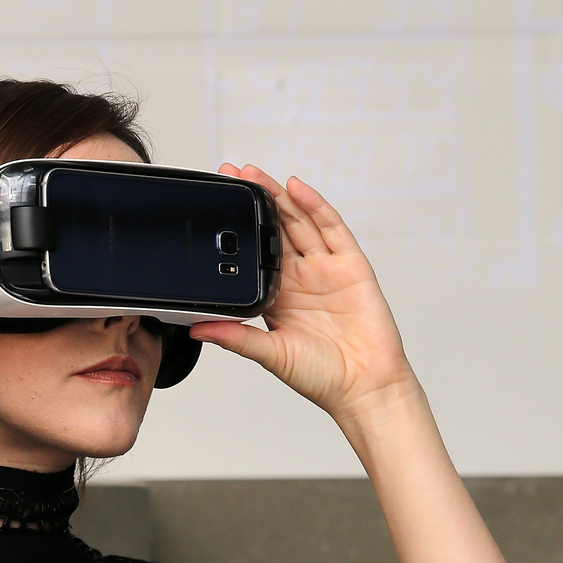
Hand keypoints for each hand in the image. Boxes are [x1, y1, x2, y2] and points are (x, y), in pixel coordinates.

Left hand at [188, 165, 413, 423]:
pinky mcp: (352, 266)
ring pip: (300, 222)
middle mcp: (301, 279)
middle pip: (276, 229)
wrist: (364, 388)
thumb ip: (236, 337)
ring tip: (255, 174)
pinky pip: (332, 229)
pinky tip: (297, 189)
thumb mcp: (270, 355)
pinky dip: (315, 207)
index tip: (217, 207)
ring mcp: (326, 269)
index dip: (239, 229)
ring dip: (279, 197)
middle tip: (232, 174)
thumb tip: (197, 328)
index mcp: (277, 298)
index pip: (254, 253)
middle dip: (256, 201)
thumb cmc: (321, 377)